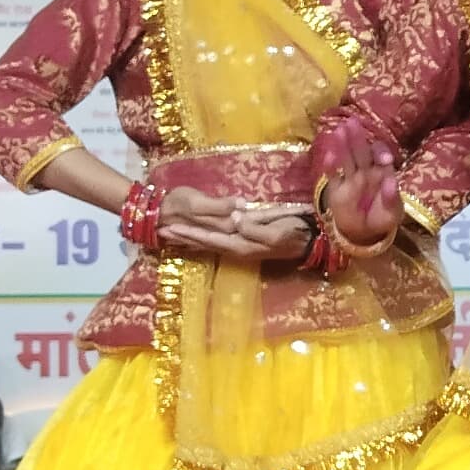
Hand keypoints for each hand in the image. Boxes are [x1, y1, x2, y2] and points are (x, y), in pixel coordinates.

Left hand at [158, 186, 291, 265]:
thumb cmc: (294, 233)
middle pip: (204, 244)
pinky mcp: (244, 245)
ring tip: (171, 236)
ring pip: (208, 245)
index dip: (189, 233)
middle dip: (183, 238)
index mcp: (242, 246)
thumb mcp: (277, 231)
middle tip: (161, 231)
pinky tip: (196, 239)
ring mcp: (240, 249)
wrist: (308, 241)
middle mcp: (237, 250)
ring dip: (189, 240)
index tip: (170, 227)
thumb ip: (255, 227)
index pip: (209, 239)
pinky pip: (217, 244)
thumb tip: (235, 219)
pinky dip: (202, 241)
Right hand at [322, 133, 400, 254]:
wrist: (365, 234)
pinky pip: (334, 177)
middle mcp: (365, 172)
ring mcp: (350, 180)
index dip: (381, 154)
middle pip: (361, 152)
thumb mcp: (393, 212)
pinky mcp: (337, 191)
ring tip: (339, 131)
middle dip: (357, 138)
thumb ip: (392, 198)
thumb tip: (391, 182)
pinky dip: (331, 168)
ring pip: (346, 159)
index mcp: (382, 173)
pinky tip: (329, 156)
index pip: (381, 157)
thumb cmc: (382, 218)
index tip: (384, 159)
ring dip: (342, 146)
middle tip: (352, 122)